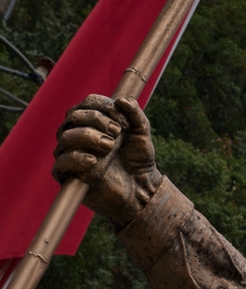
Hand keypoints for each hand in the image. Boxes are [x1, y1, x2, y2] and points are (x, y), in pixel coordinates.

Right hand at [53, 95, 161, 228]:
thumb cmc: (137, 158)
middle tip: (117, 133)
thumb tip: (121, 100)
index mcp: (93, 121)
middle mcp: (78, 134)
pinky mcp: (68, 175)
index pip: (87, 103)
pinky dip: (76, 158)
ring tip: (109, 147)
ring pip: (65, 137)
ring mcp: (71, 154)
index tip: (122, 120)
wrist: (140, 188)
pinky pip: (61, 163)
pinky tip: (93, 161)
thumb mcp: (141, 132)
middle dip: (97, 120)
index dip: (104, 106)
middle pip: (74, 116)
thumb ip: (135, 113)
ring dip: (88, 137)